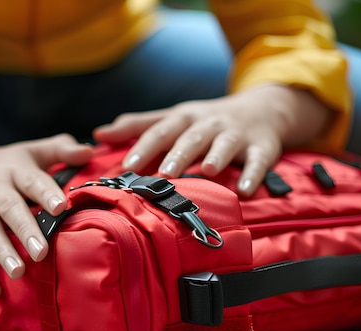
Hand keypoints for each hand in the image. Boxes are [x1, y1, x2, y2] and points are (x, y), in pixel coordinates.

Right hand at [0, 134, 93, 299]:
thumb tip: (90, 152)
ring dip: (1, 252)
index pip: (32, 180)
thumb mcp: (31, 151)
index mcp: (16, 170)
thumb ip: (61, 150)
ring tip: (18, 272)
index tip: (61, 207)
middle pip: (9, 208)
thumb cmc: (4, 163)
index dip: (46, 192)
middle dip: (25, 230)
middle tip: (41, 252)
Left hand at [93, 84, 331, 195]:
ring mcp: (236, 134)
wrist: (263, 109)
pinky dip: (253, 174)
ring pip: (225, 144)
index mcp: (183, 118)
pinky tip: (245, 191)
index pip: (160, 131)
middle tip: (164, 174)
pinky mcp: (262, 147)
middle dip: (178, 154)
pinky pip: (258, 161)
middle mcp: (208, 124)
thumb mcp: (173, 117)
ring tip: (207, 171)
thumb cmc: (206, 120)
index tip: (127, 166)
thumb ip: (137, 126)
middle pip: (191, 137)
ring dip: (216, 156)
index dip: (143, 148)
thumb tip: (97, 134)